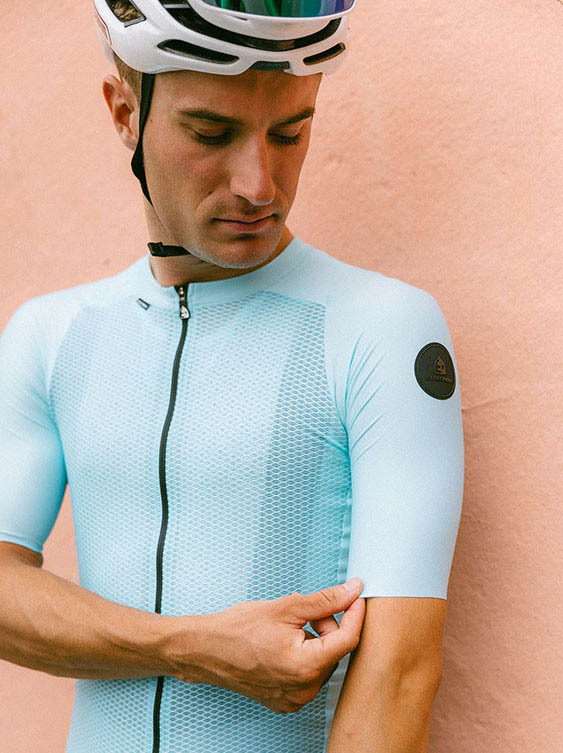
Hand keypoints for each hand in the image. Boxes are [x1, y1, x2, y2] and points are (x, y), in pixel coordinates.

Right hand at [165, 579, 364, 713]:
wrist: (206, 649)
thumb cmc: (238, 628)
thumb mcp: (286, 607)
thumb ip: (325, 600)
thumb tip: (353, 591)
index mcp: (306, 667)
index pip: (348, 639)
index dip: (355, 614)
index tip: (356, 596)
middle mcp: (304, 690)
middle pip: (335, 650)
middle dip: (326, 626)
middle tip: (304, 611)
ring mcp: (295, 699)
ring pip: (323, 661)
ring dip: (314, 641)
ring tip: (288, 628)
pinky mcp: (286, 701)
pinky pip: (309, 675)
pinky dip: (303, 656)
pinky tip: (282, 645)